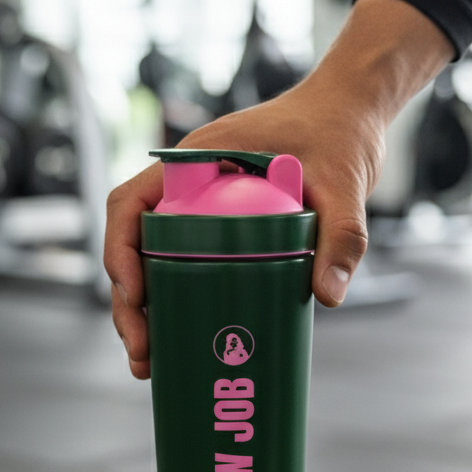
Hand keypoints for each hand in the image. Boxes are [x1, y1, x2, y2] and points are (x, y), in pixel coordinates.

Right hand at [104, 0, 451, 377]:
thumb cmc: (339, 129)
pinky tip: (184, 334)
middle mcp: (188, 180)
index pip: (130, 201)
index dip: (120, 250)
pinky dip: (177, 294)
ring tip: (150, 361)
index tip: (137, 297)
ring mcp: (202, 199)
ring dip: (146, 307)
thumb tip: (327, 297)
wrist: (351, 109)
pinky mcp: (223, 217)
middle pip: (135, 241)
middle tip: (142, 354)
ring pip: (154, 255)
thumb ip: (341, 235)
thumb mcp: (344, 183)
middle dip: (129, 301)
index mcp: (198, 159)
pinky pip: (186, 255)